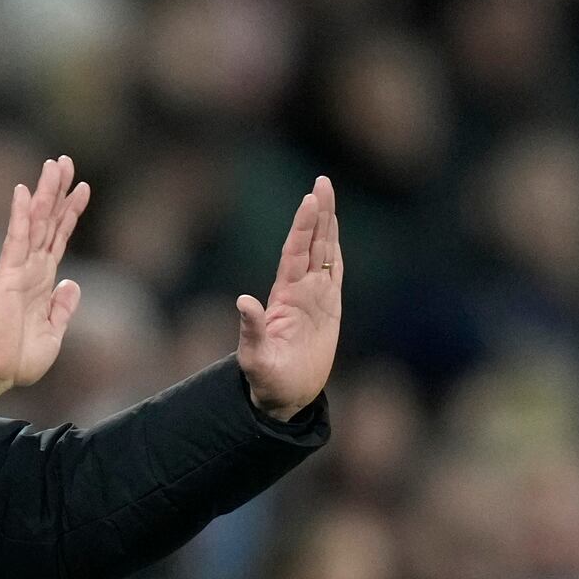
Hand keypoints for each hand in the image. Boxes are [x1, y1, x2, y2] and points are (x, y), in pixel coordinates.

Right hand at [0, 156, 89, 411]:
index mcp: (41, 281)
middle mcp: (29, 269)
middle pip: (47, 221)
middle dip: (57, 191)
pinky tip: (24, 191)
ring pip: (35, 222)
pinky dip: (21, 215)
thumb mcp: (53, 332)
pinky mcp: (5, 275)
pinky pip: (15, 239)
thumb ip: (63, 307)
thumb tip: (73, 282)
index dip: (70, 212)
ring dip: (45, 193)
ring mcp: (17, 269)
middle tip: (65, 161)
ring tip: (54, 165)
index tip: (82, 187)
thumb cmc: (18, 358)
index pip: (58, 238)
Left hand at [236, 175, 341, 419]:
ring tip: (328, 195)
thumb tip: (243, 301)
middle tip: (323, 182)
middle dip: (318, 213)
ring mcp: (314, 299)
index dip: (303, 226)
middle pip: (311, 244)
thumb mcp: (254, 357)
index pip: (295, 253)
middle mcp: (299, 292)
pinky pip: (333, 275)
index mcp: (284, 297)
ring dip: (327, 226)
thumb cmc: (266, 380)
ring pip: (323, 254)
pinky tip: (334, 234)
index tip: (310, 199)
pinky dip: (334, 253)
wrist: (282, 396)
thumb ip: (251, 329)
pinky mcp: (328, 310)